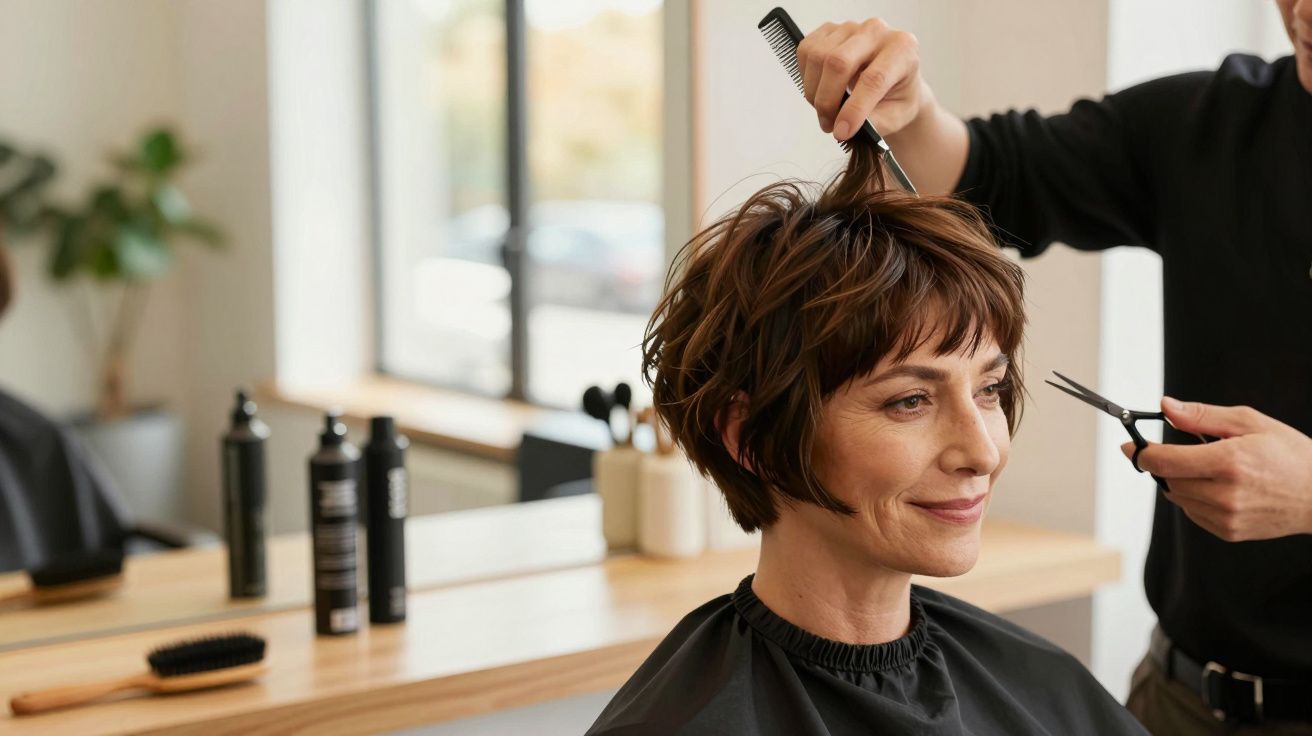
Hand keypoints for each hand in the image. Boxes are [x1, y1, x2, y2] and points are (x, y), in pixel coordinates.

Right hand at [795, 18, 927, 141]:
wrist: (892, 81)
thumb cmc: (897, 95)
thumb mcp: (897, 116)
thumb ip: (875, 123)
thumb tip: (846, 127)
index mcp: (902, 49)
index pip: (873, 79)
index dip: (854, 109)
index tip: (842, 132)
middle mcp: (877, 31)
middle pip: (839, 63)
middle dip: (827, 101)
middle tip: (829, 124)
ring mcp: (850, 27)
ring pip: (818, 57)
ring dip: (814, 92)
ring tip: (826, 111)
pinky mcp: (829, 30)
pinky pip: (806, 51)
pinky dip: (807, 77)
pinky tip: (820, 89)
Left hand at [1122, 397, 1311, 540]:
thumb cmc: (1291, 455)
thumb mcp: (1250, 423)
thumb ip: (1202, 416)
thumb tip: (1166, 407)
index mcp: (1228, 462)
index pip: (1164, 461)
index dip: (1141, 452)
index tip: (1130, 445)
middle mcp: (1224, 494)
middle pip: (1167, 480)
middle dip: (1165, 464)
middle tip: (1179, 451)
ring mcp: (1226, 517)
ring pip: (1177, 497)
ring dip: (1180, 481)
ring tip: (1210, 468)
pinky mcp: (1228, 532)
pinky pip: (1192, 513)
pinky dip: (1194, 498)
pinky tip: (1218, 487)